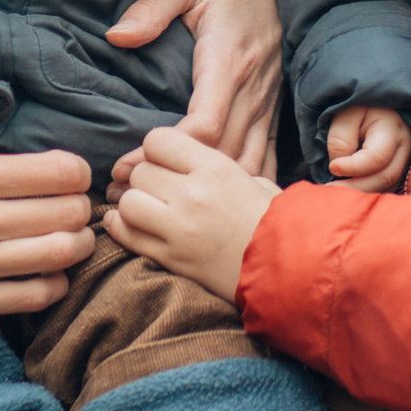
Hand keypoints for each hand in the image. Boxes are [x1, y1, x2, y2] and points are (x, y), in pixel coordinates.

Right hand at [0, 126, 94, 330]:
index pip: (58, 171)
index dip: (76, 169)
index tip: (67, 171)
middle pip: (69, 213)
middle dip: (80, 205)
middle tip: (69, 204)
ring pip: (62, 256)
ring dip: (75, 245)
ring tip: (64, 237)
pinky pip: (36, 299)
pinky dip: (53, 284)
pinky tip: (43, 272)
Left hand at [103, 126, 278, 302]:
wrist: (288, 269)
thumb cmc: (276, 221)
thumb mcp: (253, 179)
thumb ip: (215, 167)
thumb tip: (189, 160)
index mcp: (214, 167)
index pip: (157, 141)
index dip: (157, 150)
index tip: (166, 162)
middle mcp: (192, 194)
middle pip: (140, 172)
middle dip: (145, 179)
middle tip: (159, 190)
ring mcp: (179, 228)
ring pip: (128, 203)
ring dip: (133, 205)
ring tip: (147, 209)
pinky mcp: (172, 258)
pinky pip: (127, 236)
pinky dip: (122, 229)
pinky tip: (131, 226)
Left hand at [105, 0, 281, 197]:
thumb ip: (154, 6)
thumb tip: (118, 35)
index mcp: (229, 60)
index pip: (205, 122)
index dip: (169, 151)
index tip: (129, 162)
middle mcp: (252, 90)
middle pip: (220, 153)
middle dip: (177, 180)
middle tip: (127, 192)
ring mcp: (266, 106)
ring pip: (243, 163)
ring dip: (204, 188)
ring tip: (157, 204)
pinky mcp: (272, 113)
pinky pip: (261, 158)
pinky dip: (237, 183)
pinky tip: (210, 203)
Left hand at [326, 105, 409, 192]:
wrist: (374, 100)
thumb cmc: (358, 103)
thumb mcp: (345, 113)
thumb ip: (340, 139)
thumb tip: (338, 167)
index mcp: (392, 128)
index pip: (376, 158)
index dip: (353, 167)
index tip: (332, 167)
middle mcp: (404, 147)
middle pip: (385, 177)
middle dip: (356, 187)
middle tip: (330, 190)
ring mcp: (405, 159)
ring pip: (387, 185)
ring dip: (362, 191)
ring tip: (337, 190)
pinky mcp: (399, 167)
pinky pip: (386, 185)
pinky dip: (368, 190)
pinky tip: (349, 188)